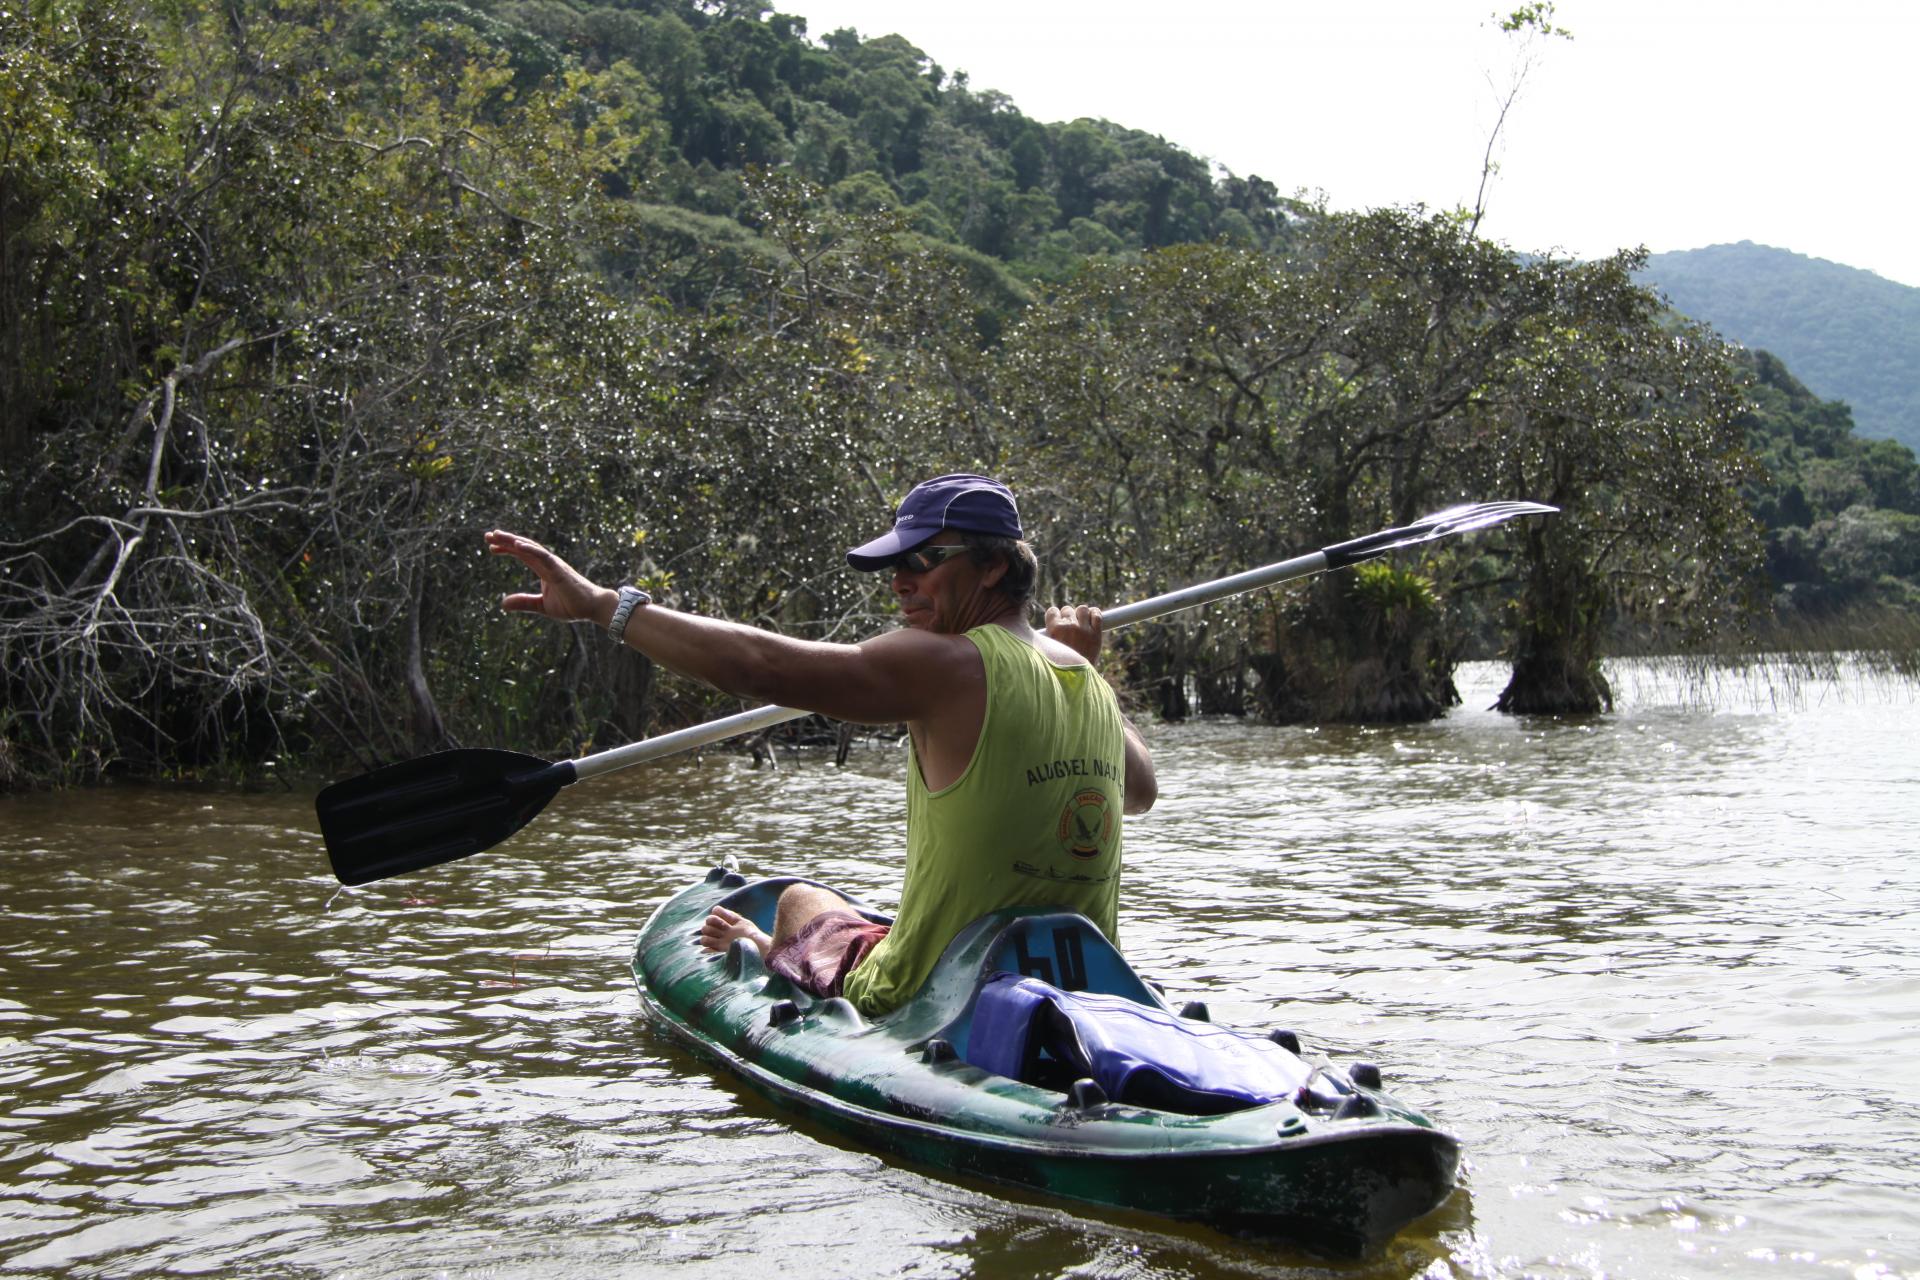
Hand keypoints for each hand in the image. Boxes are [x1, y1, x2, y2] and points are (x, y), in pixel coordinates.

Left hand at [485, 529, 613, 625]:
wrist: (593, 607)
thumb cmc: (572, 605)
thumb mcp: (541, 606)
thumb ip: (524, 602)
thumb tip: (502, 603)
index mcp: (543, 570)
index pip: (522, 555)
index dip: (506, 549)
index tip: (491, 547)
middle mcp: (547, 564)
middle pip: (524, 547)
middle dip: (506, 541)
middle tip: (488, 535)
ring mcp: (553, 565)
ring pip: (531, 548)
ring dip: (514, 541)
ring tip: (497, 535)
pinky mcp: (559, 569)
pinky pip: (543, 556)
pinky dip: (531, 550)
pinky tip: (517, 545)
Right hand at [1045, 603, 1103, 663]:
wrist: (1077, 678)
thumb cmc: (1060, 666)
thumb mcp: (1049, 650)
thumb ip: (1050, 637)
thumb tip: (1050, 627)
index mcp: (1054, 629)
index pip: (1053, 611)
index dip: (1055, 616)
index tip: (1057, 623)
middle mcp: (1069, 626)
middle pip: (1068, 609)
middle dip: (1068, 617)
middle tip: (1070, 629)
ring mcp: (1083, 629)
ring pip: (1082, 609)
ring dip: (1081, 614)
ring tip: (1081, 623)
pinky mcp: (1096, 633)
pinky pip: (1097, 615)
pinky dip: (1095, 614)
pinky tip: (1092, 619)